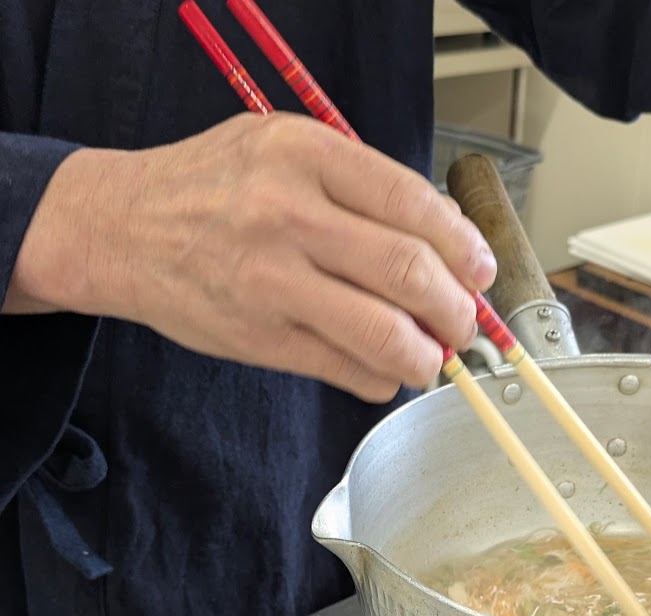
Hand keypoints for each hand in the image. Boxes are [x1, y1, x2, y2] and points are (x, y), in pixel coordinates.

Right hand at [6, 113, 496, 400]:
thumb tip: (445, 236)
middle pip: (409, 272)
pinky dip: (382, 379)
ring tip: (434, 357)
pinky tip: (386, 372)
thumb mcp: (285, 150)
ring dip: (428, 356)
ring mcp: (273, 283)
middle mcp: (290, 216)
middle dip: (457, 309)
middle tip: (465, 322)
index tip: (480, 271)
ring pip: (384, 333)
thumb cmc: (212, 187)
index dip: (463, 245)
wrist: (120, 229)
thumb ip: (362, 187)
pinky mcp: (260, 338)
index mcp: (305, 156)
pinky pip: (345, 370)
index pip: (413, 204)